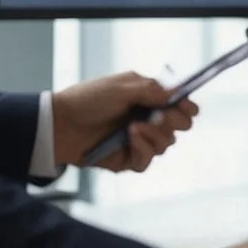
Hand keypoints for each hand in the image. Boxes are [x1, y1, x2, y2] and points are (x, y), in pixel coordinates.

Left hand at [50, 71, 196, 172]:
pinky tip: (130, 139)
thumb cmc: (87, 99)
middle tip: (160, 116)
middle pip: (180, 127)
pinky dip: (143, 148)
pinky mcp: (127, 159)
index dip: (188, 107)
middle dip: (174, 121)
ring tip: (134, 127)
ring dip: (155, 134)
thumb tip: (177, 94)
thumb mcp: (121, 87)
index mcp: (148, 99)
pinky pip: (147, 160)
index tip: (187, 108)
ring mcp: (138, 141)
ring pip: (166, 144)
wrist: (60, 124)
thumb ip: (151, 90)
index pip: (180, 106)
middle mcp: (147, 120)